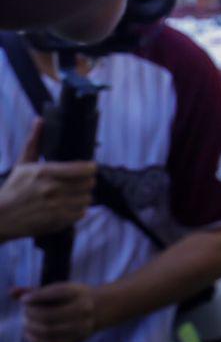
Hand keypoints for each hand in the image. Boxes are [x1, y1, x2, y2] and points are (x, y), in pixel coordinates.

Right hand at [0, 119, 95, 240]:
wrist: (1, 217)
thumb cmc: (13, 188)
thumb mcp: (22, 164)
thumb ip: (34, 142)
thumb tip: (39, 120)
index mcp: (45, 172)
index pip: (84, 169)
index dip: (90, 169)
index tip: (89, 169)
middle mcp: (52, 188)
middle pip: (89, 183)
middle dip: (87, 182)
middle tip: (80, 183)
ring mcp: (55, 206)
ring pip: (87, 198)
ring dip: (83, 197)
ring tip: (73, 195)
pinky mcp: (57, 220)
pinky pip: (81, 213)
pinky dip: (77, 210)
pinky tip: (68, 207)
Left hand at [17, 282, 97, 341]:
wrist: (100, 309)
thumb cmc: (72, 297)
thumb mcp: (59, 288)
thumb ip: (36, 290)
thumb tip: (12, 292)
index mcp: (79, 292)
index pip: (55, 293)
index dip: (36, 297)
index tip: (23, 300)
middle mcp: (83, 308)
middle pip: (49, 315)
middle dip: (31, 314)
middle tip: (25, 312)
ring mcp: (82, 326)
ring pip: (49, 330)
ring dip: (31, 328)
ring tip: (26, 323)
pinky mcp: (77, 339)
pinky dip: (36, 340)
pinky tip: (29, 334)